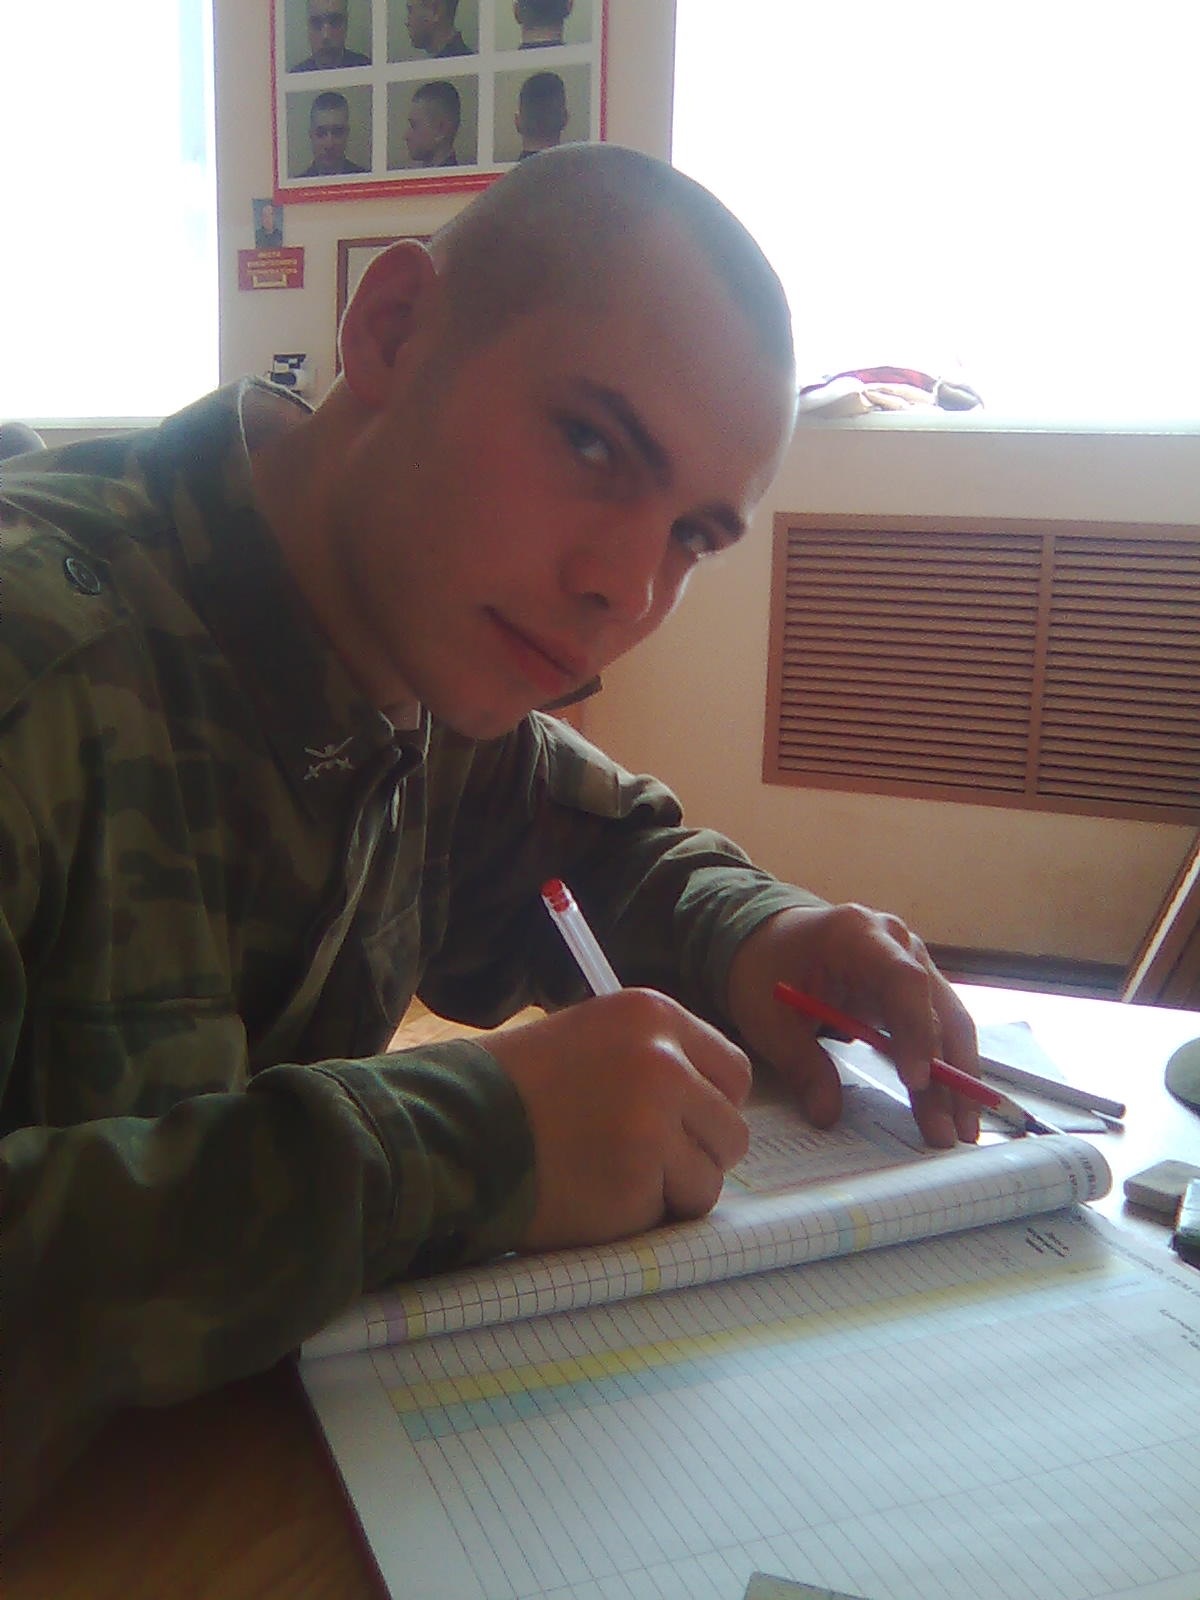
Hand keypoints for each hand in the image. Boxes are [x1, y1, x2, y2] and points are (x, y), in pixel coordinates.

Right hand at [485, 989, 750, 1251]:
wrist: (454, 1126)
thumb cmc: (517, 1086)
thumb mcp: (592, 1036)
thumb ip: (655, 1058)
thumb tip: (709, 1103)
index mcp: (654, 1016)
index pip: (734, 1073)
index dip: (710, 1107)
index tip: (680, 1124)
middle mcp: (664, 1063)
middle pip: (731, 1131)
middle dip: (696, 1154)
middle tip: (642, 1160)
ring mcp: (653, 1125)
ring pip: (708, 1180)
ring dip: (669, 1191)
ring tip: (609, 1175)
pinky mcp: (636, 1182)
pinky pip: (668, 1215)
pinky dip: (637, 1217)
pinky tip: (591, 1194)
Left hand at [725, 903, 979, 1147]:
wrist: (768, 941)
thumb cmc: (767, 970)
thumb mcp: (769, 1017)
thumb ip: (800, 1064)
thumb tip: (827, 1116)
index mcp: (857, 934)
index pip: (903, 979)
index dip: (916, 1030)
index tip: (916, 1081)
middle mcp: (898, 944)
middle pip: (937, 1007)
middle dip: (949, 1071)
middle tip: (953, 1130)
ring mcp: (912, 964)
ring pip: (948, 1022)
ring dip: (956, 1078)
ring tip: (961, 1132)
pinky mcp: (914, 990)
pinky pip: (938, 1030)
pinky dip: (944, 1069)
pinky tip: (949, 1110)